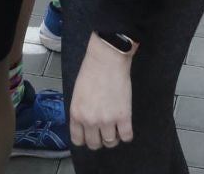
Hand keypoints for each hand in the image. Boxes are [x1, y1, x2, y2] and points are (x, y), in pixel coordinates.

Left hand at [70, 36, 133, 150]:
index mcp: (76, 114)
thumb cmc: (91, 71)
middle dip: (99, 139)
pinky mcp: (123, 117)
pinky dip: (126, 134)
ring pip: (111, 142)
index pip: (78, 140)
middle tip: (104, 130)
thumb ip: (80, 111)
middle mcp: (90, 121)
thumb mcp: (77, 94)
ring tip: (116, 126)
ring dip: (114, 137)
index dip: (85, 139)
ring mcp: (107, 120)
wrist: (107, 59)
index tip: (90, 135)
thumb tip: (85, 123)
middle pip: (94, 144)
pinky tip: (125, 126)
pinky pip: (126, 136)